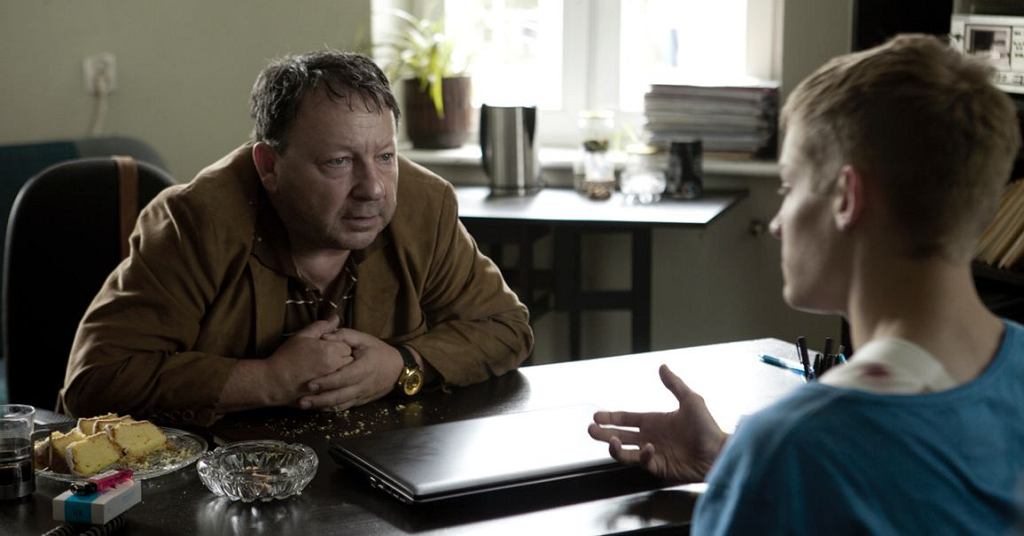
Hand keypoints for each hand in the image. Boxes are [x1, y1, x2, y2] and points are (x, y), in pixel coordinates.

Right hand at [261, 316, 353, 405]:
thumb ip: (322, 326)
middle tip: (326, 358)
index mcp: (330, 350)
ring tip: (323, 369)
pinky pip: (339, 387)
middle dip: (341, 358)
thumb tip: (336, 318)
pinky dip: (334, 384)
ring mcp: (332, 381)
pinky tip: (322, 380)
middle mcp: (334, 366)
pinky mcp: (328, 393)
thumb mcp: (302, 336)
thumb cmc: (286, 357)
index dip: (338, 345)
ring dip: (339, 371)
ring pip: (346, 375)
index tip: (328, 347)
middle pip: (349, 360)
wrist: (274, 382)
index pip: (347, 345)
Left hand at [296, 328, 403, 410]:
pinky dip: (330, 409)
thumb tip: (324, 337)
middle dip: (320, 399)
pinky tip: (317, 408)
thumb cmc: (379, 351)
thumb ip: (345, 336)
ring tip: (304, 406)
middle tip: (302, 400)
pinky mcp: (360, 401)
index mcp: (364, 368)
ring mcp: (362, 395)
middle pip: (340, 395)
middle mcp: (363, 384)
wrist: (398, 369)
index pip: (344, 377)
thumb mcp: (365, 339)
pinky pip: (344, 407)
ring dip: (322, 407)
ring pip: (341, 404)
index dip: (327, 382)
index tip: (310, 383)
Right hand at [588, 364, 727, 482]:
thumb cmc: (707, 427)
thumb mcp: (691, 400)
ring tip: (609, 440)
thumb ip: (674, 384)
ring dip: (614, 447)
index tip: (596, 416)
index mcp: (654, 422)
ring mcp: (653, 454)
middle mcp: (649, 437)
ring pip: (625, 452)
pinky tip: (649, 446)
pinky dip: (643, 454)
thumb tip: (662, 366)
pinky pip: (643, 462)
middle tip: (591, 429)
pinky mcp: (659, 467)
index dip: (611, 417)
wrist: (718, 451)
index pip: (626, 419)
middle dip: (603, 433)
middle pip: (619, 436)